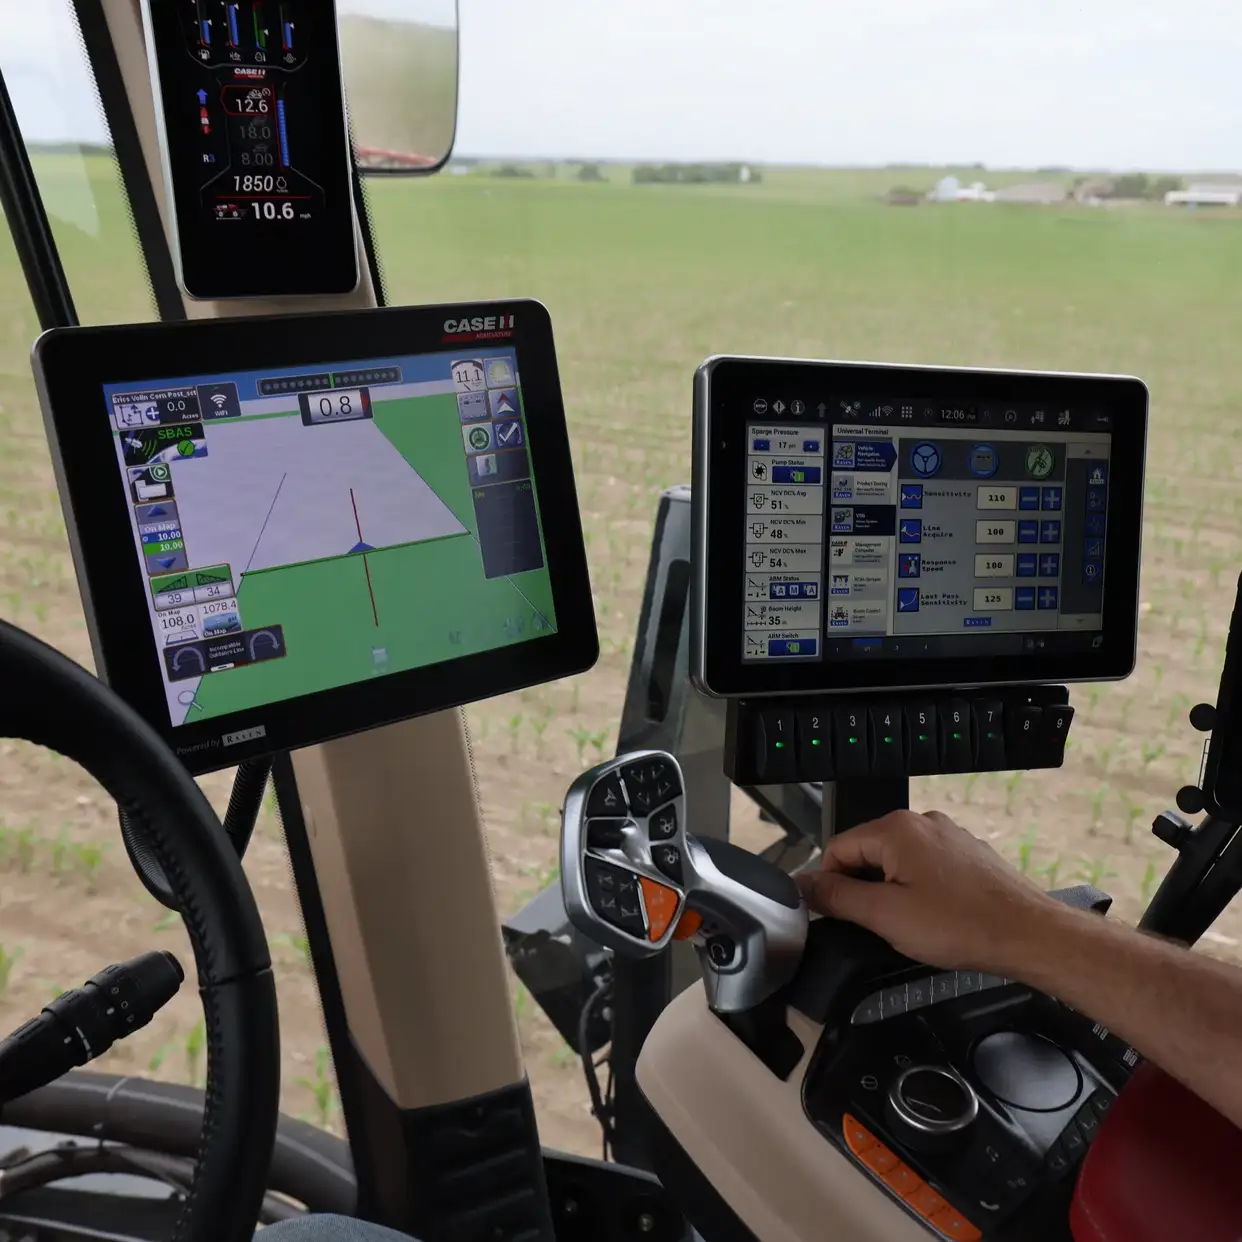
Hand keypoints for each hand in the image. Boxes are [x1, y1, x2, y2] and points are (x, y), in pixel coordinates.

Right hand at [795, 810, 1061, 974]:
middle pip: (867, 852)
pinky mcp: (968, 853)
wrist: (1029, 935)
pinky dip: (920, 890)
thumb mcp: (884, 915)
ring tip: (910, 926)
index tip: (839, 918)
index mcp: (894, 828)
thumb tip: (801, 883)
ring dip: (892, 891)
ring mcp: (948, 835)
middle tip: (878, 926)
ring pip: (897, 861)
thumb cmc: (959, 926)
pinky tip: (936, 917)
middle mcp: (921, 821)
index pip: (836, 849)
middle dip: (864, 889)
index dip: (830, 886)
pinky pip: (926, 866)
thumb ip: (837, 896)